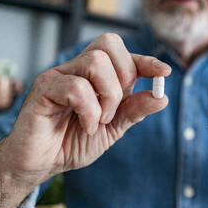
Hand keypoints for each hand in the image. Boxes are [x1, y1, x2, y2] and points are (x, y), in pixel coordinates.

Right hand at [0, 33, 171, 205]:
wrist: (43, 163)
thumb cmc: (74, 141)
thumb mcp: (114, 127)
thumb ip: (135, 110)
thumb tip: (162, 97)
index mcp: (96, 75)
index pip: (123, 53)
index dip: (146, 60)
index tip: (164, 72)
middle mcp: (78, 68)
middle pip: (109, 44)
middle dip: (124, 76)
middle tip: (115, 107)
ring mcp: (60, 74)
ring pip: (96, 61)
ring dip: (108, 96)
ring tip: (100, 120)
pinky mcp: (44, 87)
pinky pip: (76, 87)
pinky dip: (89, 111)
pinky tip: (86, 126)